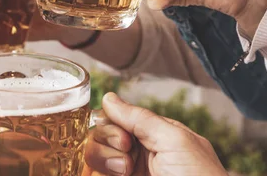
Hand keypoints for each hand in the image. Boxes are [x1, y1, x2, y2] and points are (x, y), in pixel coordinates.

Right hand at [84, 93, 226, 175]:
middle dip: (107, 141)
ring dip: (103, 159)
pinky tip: (107, 175)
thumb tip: (109, 98)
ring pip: (94, 155)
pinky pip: (93, 174)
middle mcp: (138, 153)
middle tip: (127, 154)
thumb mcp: (174, 140)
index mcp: (154, 134)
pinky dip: (93, 172)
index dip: (113, 123)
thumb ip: (140, 118)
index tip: (125, 138)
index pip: (117, 117)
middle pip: (101, 134)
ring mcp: (128, 173)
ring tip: (124, 172)